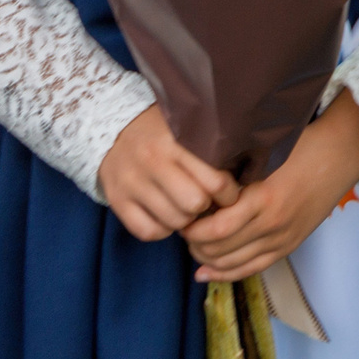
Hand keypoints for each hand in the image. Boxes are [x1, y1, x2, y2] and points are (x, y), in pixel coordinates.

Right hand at [98, 104, 239, 241]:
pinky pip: (148, 231)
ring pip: (173, 221)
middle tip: (209, 202)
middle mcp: (152, 161)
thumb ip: (212, 143)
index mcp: (176, 141)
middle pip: (194, 204)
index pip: (214, 180)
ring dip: (187, 220)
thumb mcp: (187, 126)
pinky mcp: (116, 200)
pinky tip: (168, 217)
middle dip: (207, 207)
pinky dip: (163, 230)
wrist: (109, 128)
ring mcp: (132, 183)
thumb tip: (249, 167)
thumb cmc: (161, 130)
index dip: (228, 193)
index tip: (230, 192)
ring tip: (189, 209)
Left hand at [184, 94, 358, 282]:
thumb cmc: (302, 145)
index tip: (181, 216)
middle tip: (183, 229)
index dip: (191, 228)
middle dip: (194, 244)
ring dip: (207, 259)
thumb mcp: (264, 155)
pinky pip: (252, 269)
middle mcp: (273, 224)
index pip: (215, 230)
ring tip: (194, 244)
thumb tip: (195, 185)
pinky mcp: (290, 244)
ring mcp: (283, 238)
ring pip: (232, 264)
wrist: (342, 154)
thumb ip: (234, 172)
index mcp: (264, 199)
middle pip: (220, 250)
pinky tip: (206, 272)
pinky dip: (226, 274)